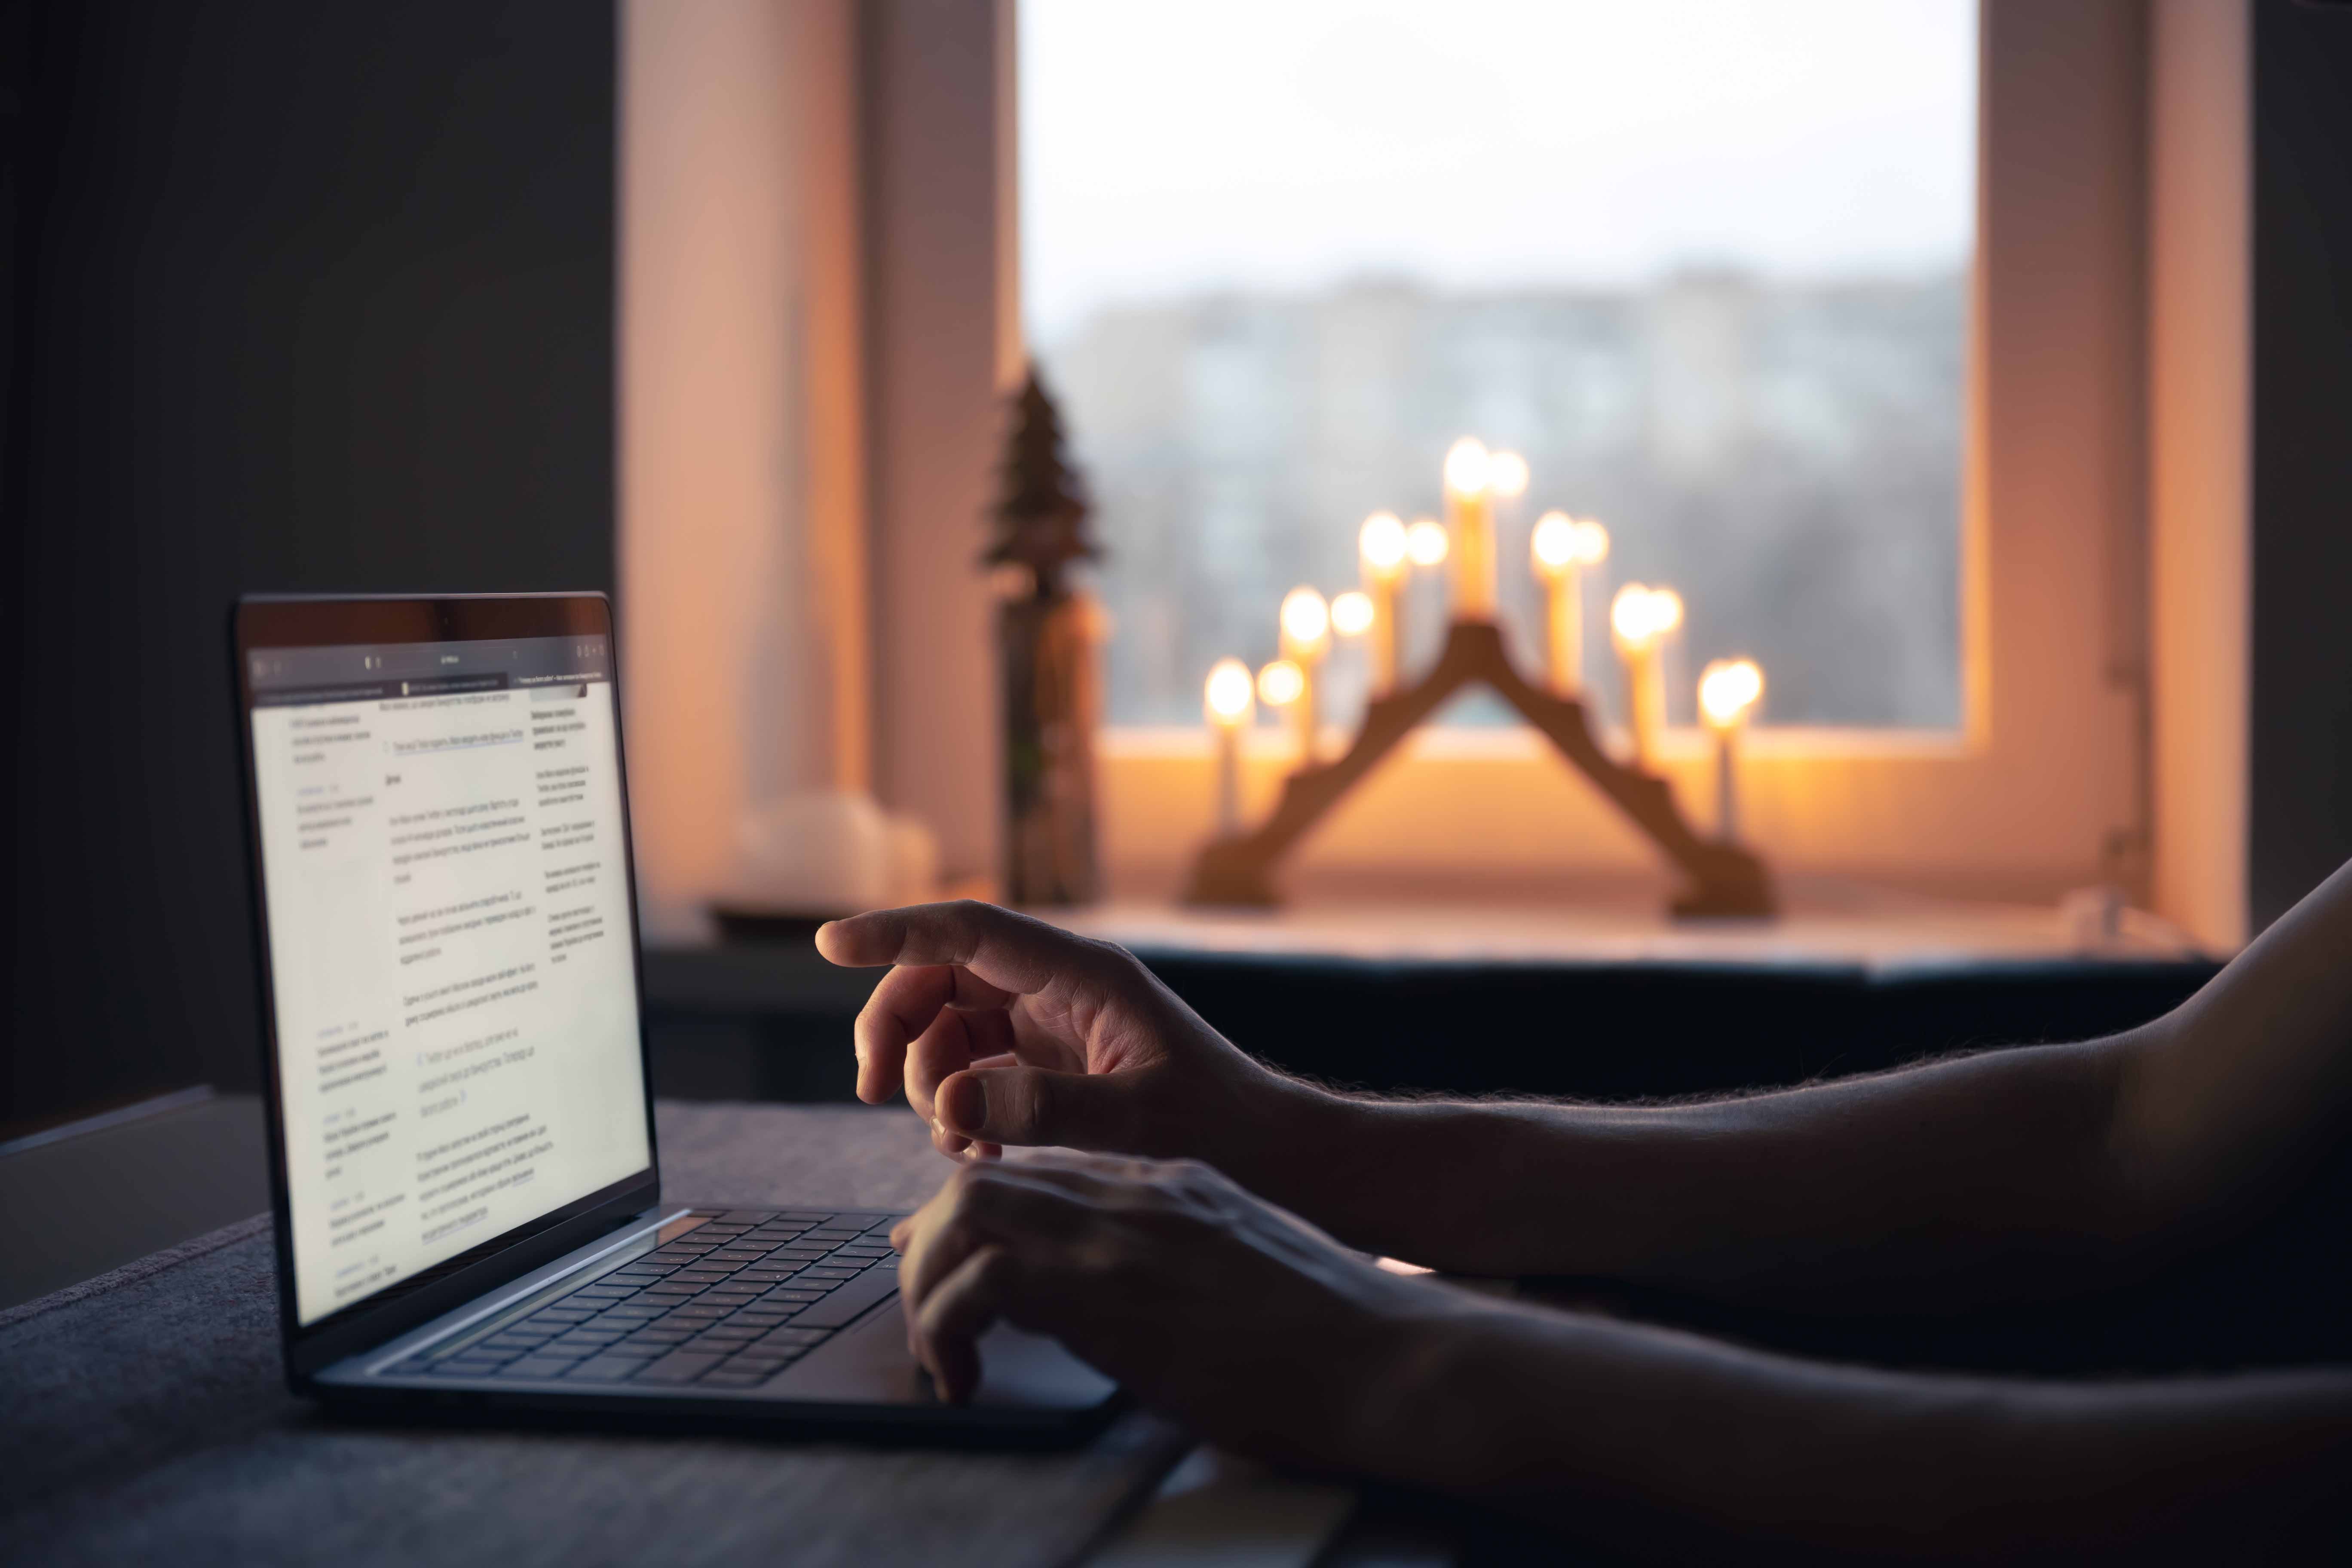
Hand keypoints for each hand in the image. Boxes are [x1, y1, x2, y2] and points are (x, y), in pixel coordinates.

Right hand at [816, 901, 1314, 1174]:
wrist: (1269, 1157)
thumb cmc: (1220, 1131)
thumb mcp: (1137, 1123)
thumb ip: (1045, 1109)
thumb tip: (952, 1102)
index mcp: (1084, 975)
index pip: (971, 930)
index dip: (896, 932)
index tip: (829, 944)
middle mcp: (1059, 989)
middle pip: (940, 978)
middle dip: (895, 1027)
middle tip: (868, 1092)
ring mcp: (1049, 1026)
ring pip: (945, 1027)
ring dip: (925, 1081)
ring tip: (957, 1144)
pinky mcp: (1046, 1066)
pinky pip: (970, 1069)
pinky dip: (955, 1108)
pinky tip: (978, 1152)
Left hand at [891, 1151, 1449, 1467]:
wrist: (1386, 1356)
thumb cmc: (1334, 1339)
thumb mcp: (1243, 1271)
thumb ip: (1179, 1264)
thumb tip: (1119, 1306)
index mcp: (1174, 1182)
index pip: (1045, 1173)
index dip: (980, 1217)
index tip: (945, 1259)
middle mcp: (1138, 1190)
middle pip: (985, 1180)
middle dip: (933, 1246)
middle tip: (928, 1315)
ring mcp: (1122, 1233)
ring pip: (968, 1210)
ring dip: (931, 1285)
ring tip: (940, 1354)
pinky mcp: (1111, 1289)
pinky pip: (984, 1282)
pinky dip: (949, 1327)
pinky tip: (964, 1379)